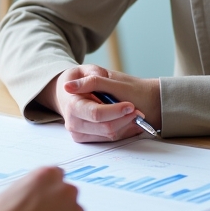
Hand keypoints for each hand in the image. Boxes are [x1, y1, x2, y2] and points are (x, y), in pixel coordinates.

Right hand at [37, 65, 160, 142]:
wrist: (75, 94)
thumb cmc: (84, 80)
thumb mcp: (89, 71)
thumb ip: (91, 79)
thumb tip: (72, 86)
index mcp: (73, 105)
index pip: (96, 113)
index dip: (115, 111)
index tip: (130, 105)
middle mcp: (73, 122)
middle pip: (106, 127)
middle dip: (125, 119)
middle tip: (137, 110)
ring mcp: (79, 133)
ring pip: (110, 135)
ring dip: (126, 125)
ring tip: (134, 113)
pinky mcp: (87, 139)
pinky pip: (110, 139)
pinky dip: (123, 130)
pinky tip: (128, 119)